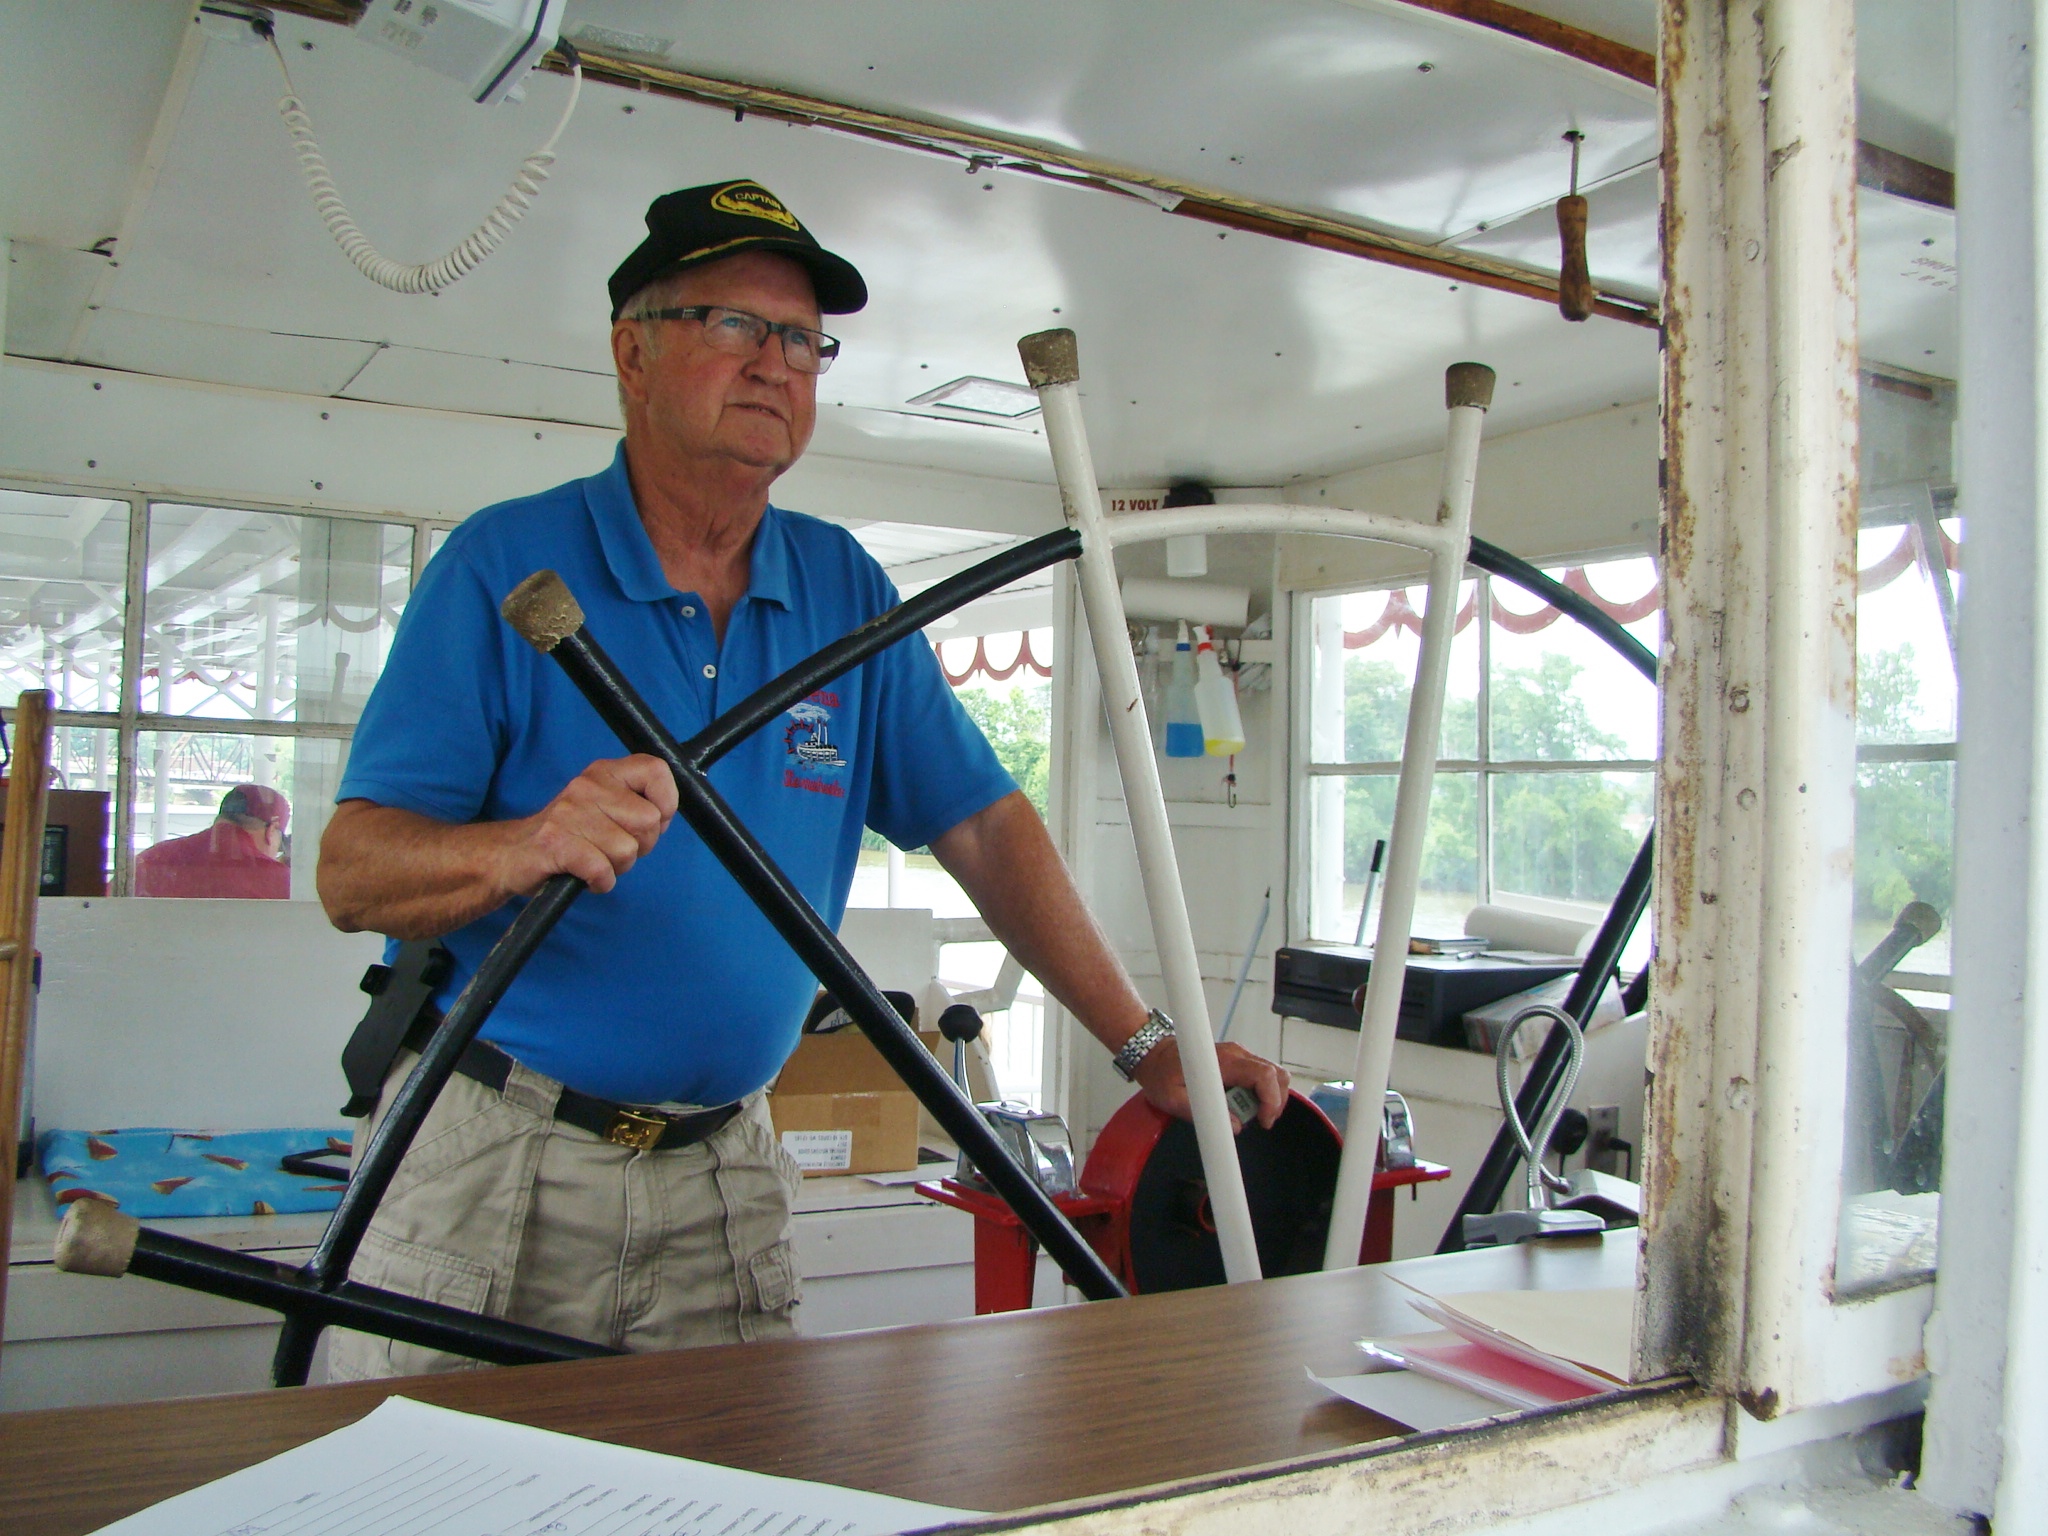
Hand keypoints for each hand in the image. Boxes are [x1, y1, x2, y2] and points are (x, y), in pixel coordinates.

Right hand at [505, 755, 677, 894]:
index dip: (666, 801)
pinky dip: (600, 882)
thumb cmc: (569, 834)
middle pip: (649, 821)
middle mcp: (587, 786)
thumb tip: (665, 815)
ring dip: (617, 867)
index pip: (656, 769)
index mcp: (603, 773)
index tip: (654, 821)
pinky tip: (586, 876)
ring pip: (627, 850)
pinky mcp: (554, 843)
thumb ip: (636, 804)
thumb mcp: (604, 806)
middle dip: (641, 846)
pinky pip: (602, 870)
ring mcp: (569, 813)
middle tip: (614, 849)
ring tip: (595, 861)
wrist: (511, 854)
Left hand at [1131, 1036, 1290, 1130]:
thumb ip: (1200, 1113)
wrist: (1153, 1055)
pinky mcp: (1238, 1060)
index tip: (1263, 1121)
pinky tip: (1245, 1107)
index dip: (1271, 1099)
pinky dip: (1262, 1093)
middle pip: (1275, 1073)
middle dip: (1275, 1102)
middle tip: (1261, 1122)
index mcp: (1224, 1061)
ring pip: (1272, 1074)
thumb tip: (1235, 1127)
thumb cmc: (1161, 1075)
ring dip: (1270, 1098)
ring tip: (1254, 1117)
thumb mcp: (1171, 1099)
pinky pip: (1261, 1075)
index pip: (1264, 1074)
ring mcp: (1239, 1055)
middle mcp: (1237, 1054)